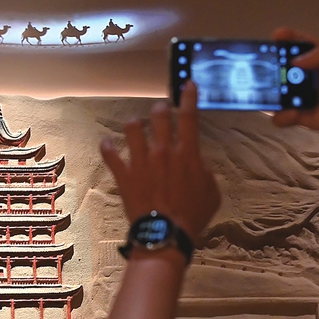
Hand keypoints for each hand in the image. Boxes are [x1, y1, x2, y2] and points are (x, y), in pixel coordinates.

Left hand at [100, 83, 220, 239]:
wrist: (166, 234)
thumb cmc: (192, 216)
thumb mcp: (211, 191)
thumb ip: (204, 170)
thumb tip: (196, 161)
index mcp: (187, 154)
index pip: (190, 117)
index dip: (189, 97)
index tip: (187, 84)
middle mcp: (163, 151)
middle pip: (160, 117)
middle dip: (161, 109)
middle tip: (161, 111)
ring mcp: (141, 161)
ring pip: (133, 128)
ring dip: (135, 124)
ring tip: (136, 127)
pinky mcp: (124, 174)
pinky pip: (110, 153)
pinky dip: (107, 147)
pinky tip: (107, 143)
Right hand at [270, 27, 318, 149]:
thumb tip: (294, 62)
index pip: (303, 44)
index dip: (289, 38)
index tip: (276, 35)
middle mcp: (311, 77)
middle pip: (286, 68)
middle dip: (272, 65)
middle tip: (262, 66)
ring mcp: (305, 97)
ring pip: (280, 92)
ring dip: (272, 93)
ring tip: (269, 93)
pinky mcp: (303, 117)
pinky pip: (284, 116)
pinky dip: (282, 116)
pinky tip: (289, 115)